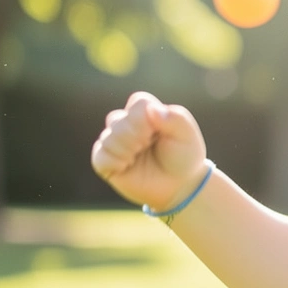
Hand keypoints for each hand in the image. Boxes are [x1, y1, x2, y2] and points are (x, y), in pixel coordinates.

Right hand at [90, 91, 208, 210]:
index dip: (144, 118)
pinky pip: (99, 157)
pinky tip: (126, 166)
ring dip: (125, 149)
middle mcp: (127, 124)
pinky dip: (114, 162)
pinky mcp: (106, 162)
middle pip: (116, 118)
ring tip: (138, 156)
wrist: (180, 185)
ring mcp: (115, 142)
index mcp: (147, 113)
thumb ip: (175, 118)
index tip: (156, 133)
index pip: (138, 102)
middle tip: (147, 146)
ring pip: (107, 137)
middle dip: (134, 135)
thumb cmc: (184, 156)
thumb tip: (151, 108)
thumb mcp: (187, 135)